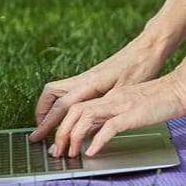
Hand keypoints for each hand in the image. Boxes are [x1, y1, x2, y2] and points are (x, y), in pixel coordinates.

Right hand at [30, 31, 171, 142]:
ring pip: (58, 90)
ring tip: (49, 125)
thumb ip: (104, 112)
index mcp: (89, 83)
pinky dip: (61, 102)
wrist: (147, 49)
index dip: (48, 123)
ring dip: (50, 107)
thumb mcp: (124, 95)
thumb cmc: (140, 68)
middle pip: (51, 94)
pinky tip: (67, 113)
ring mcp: (87, 76)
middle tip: (39, 131)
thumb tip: (87, 131)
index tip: (38, 136)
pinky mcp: (92, 77)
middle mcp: (83, 78)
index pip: (61, 105)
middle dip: (42, 113)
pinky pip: (68, 90)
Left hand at [44, 73, 185, 159]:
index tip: (59, 142)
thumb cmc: (163, 99)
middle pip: (74, 111)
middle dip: (61, 132)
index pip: (78, 107)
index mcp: (111, 97)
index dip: (64, 124)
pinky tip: (93, 151)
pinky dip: (97, 140)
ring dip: (74, 137)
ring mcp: (121, 104)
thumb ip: (117, 115)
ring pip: (85, 117)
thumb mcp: (133, 106)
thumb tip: (101, 133)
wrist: (182, 88)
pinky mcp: (132, 113)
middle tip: (57, 151)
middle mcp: (112, 98)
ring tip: (71, 154)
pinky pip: (109, 127)